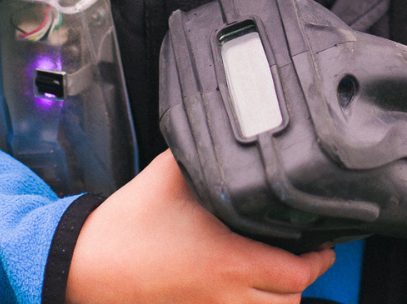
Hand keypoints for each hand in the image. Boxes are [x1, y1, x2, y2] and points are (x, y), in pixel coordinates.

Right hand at [65, 149, 334, 302]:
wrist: (80, 265)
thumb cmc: (127, 222)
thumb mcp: (172, 172)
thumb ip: (207, 149)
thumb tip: (231, 121)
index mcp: (228, 260)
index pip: (295, 275)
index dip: (319, 261)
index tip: (325, 245)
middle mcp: (222, 295)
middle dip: (304, 282)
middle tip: (309, 257)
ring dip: (278, 301)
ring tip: (282, 276)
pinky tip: (247, 290)